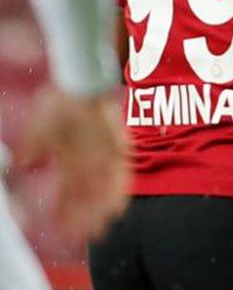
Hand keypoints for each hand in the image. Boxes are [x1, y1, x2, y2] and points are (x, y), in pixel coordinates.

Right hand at [17, 85, 127, 240]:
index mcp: (68, 157)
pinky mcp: (119, 145)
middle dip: (85, 216)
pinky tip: (119, 208)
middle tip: (88, 236)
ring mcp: (104, 152)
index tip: (58, 228)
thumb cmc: (59, 103)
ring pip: (104, 188)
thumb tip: (24, 163)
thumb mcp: (39, 129)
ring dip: (102, 210)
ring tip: (102, 229)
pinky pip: (121, 172)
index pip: (66, 191)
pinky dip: (119, 191)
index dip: (63, 210)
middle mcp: (88, 158)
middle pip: (88, 194)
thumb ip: (33, 148)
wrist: (82, 83)